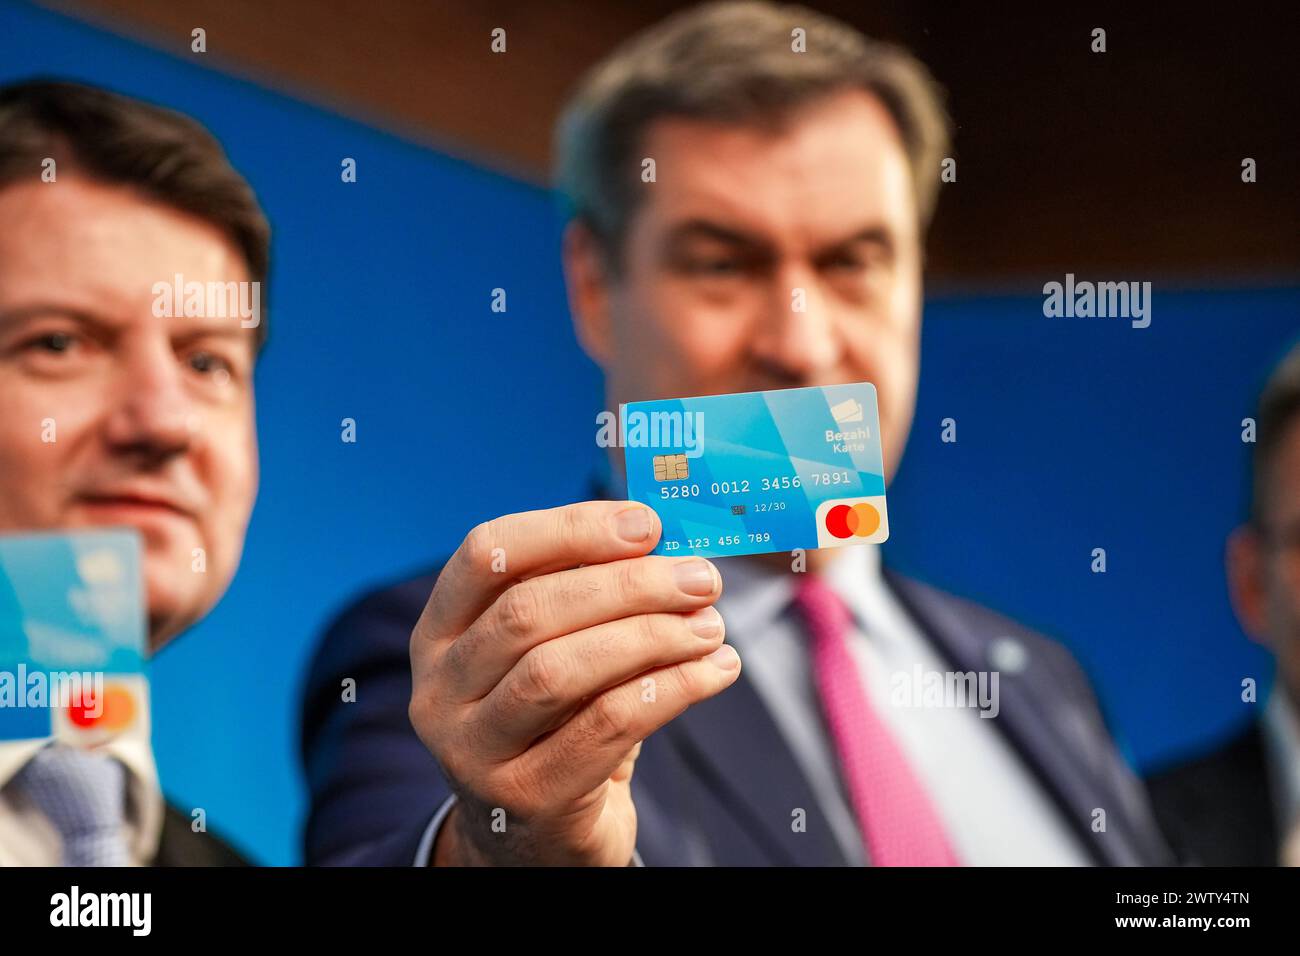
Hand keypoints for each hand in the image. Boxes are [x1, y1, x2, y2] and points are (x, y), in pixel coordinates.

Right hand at [410, 500, 740, 865]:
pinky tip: (715, 671)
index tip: (645, 524)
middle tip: (699, 578)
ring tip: (711, 626)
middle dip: (627, 585)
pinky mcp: (526, 797)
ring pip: (560, 670)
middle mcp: (440, 689)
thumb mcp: (556, 652)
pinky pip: (606, 725)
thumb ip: (591, 598)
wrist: (538, 839)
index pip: (489, 554)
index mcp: (440, 632)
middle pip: (529, 611)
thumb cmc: (557, 722)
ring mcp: (474, 750)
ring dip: (651, 636)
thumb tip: (671, 544)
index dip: (569, 528)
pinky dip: (672, 688)